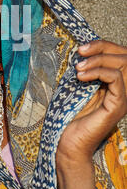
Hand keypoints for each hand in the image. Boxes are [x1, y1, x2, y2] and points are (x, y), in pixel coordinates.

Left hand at [56, 40, 126, 166]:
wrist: (67, 142)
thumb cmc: (68, 115)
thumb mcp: (76, 86)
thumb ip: (84, 69)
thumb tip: (81, 50)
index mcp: (112, 84)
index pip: (118, 55)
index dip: (102, 46)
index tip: (81, 48)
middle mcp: (121, 89)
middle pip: (123, 57)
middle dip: (101, 48)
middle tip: (80, 52)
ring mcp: (121, 98)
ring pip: (121, 65)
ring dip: (97, 60)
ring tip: (78, 67)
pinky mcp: (118, 105)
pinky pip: (116, 79)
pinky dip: (98, 72)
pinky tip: (82, 76)